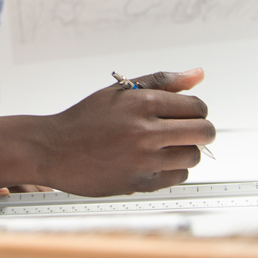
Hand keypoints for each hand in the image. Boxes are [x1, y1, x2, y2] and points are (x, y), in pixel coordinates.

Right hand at [0, 68, 214, 196]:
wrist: (53, 149)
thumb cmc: (86, 118)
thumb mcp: (120, 91)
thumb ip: (162, 82)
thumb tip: (199, 74)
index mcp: (142, 102)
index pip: (197, 106)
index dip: (195, 110)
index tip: (183, 115)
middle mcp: (146, 131)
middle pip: (204, 132)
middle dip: (200, 130)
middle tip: (183, 131)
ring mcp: (144, 159)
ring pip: (194, 156)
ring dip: (184, 151)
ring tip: (163, 147)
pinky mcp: (140, 183)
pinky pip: (178, 177)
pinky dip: (171, 170)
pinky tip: (152, 162)